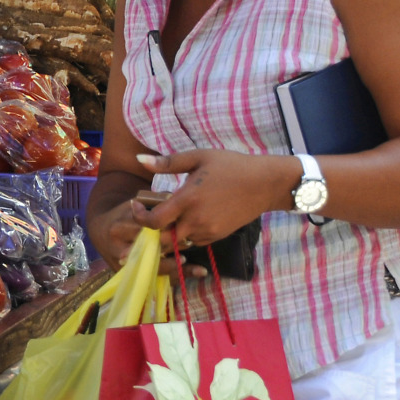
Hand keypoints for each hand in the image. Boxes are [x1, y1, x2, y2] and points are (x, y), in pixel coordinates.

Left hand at [132, 150, 300, 248]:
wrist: (265, 183)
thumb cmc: (231, 165)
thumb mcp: (198, 157)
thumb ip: (168, 162)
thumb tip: (139, 160)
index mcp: (187, 200)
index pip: (154, 222)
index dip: (139, 218)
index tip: (135, 206)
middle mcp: (196, 220)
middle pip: (162, 239)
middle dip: (150, 232)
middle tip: (146, 219)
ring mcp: (208, 231)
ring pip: (178, 242)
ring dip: (167, 234)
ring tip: (165, 219)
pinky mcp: (217, 236)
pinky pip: (194, 242)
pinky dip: (184, 235)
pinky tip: (184, 221)